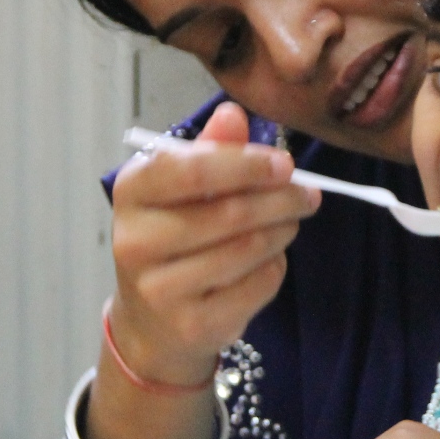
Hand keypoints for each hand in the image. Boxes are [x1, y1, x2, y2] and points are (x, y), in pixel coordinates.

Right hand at [107, 101, 319, 390]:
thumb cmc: (172, 238)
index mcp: (132, 192)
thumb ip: (210, 150)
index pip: (192, 169)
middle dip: (280, 200)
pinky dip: (274, 267)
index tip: (285, 164)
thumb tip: (234, 114)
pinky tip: (269, 259)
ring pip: (247, 250)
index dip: (246, 164)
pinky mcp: (192, 324)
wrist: (151, 320)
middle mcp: (135, 241)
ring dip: (281, 231)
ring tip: (290, 221)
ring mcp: (160, 289)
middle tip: (307, 194)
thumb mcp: (182, 188)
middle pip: (228, 213)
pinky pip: (255, 286)